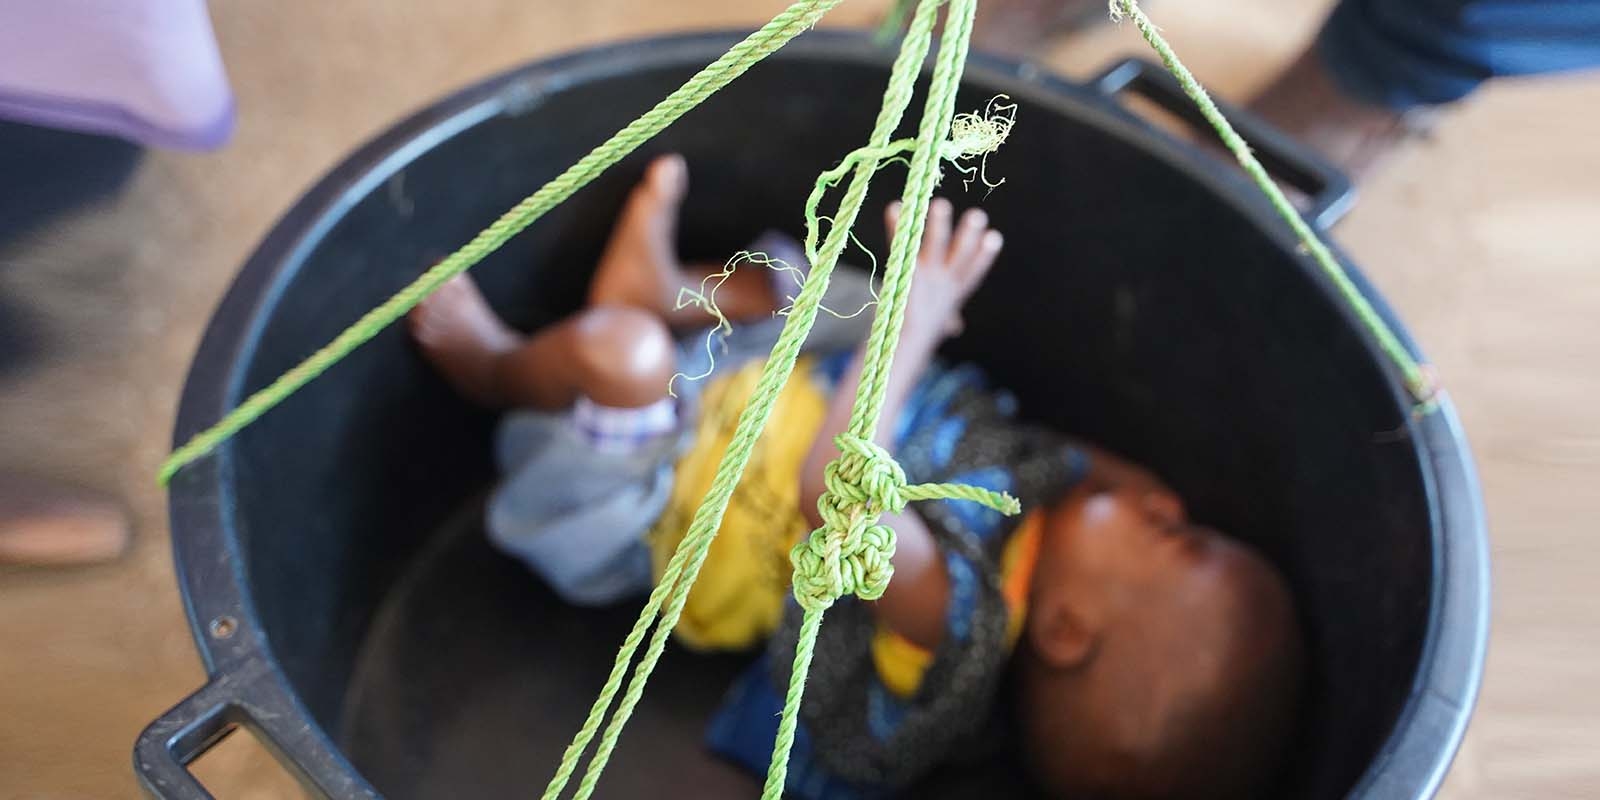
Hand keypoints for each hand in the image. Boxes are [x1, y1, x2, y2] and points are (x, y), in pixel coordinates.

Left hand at [886, 197, 1004, 338]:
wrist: (900, 348)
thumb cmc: (920, 329)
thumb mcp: (937, 323)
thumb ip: (948, 320)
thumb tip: (955, 325)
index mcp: (954, 291)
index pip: (972, 272)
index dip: (984, 256)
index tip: (995, 237)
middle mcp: (941, 282)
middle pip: (958, 257)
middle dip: (967, 238)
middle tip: (977, 216)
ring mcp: (922, 279)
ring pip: (933, 248)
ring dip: (938, 226)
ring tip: (941, 205)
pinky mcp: (902, 276)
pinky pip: (899, 247)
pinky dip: (896, 227)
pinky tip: (895, 208)